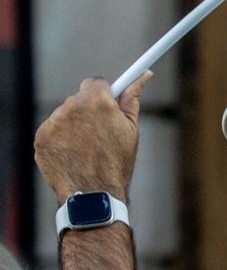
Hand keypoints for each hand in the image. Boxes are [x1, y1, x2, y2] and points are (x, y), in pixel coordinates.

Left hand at [34, 72, 151, 202]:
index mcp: (98, 102)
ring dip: (74, 125)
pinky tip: (73, 154)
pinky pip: (52, 130)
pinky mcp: (41, 137)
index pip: (97, 83)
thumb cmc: (118, 164)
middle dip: (89, 111)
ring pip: (65, 114)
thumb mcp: (131, 130)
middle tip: (100, 133)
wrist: (94, 194)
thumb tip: (143, 75)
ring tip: (86, 149)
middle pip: (80, 98)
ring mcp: (54, 122)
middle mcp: (73, 107)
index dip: (104, 94)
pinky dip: (61, 139)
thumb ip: (132, 99)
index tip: (107, 102)